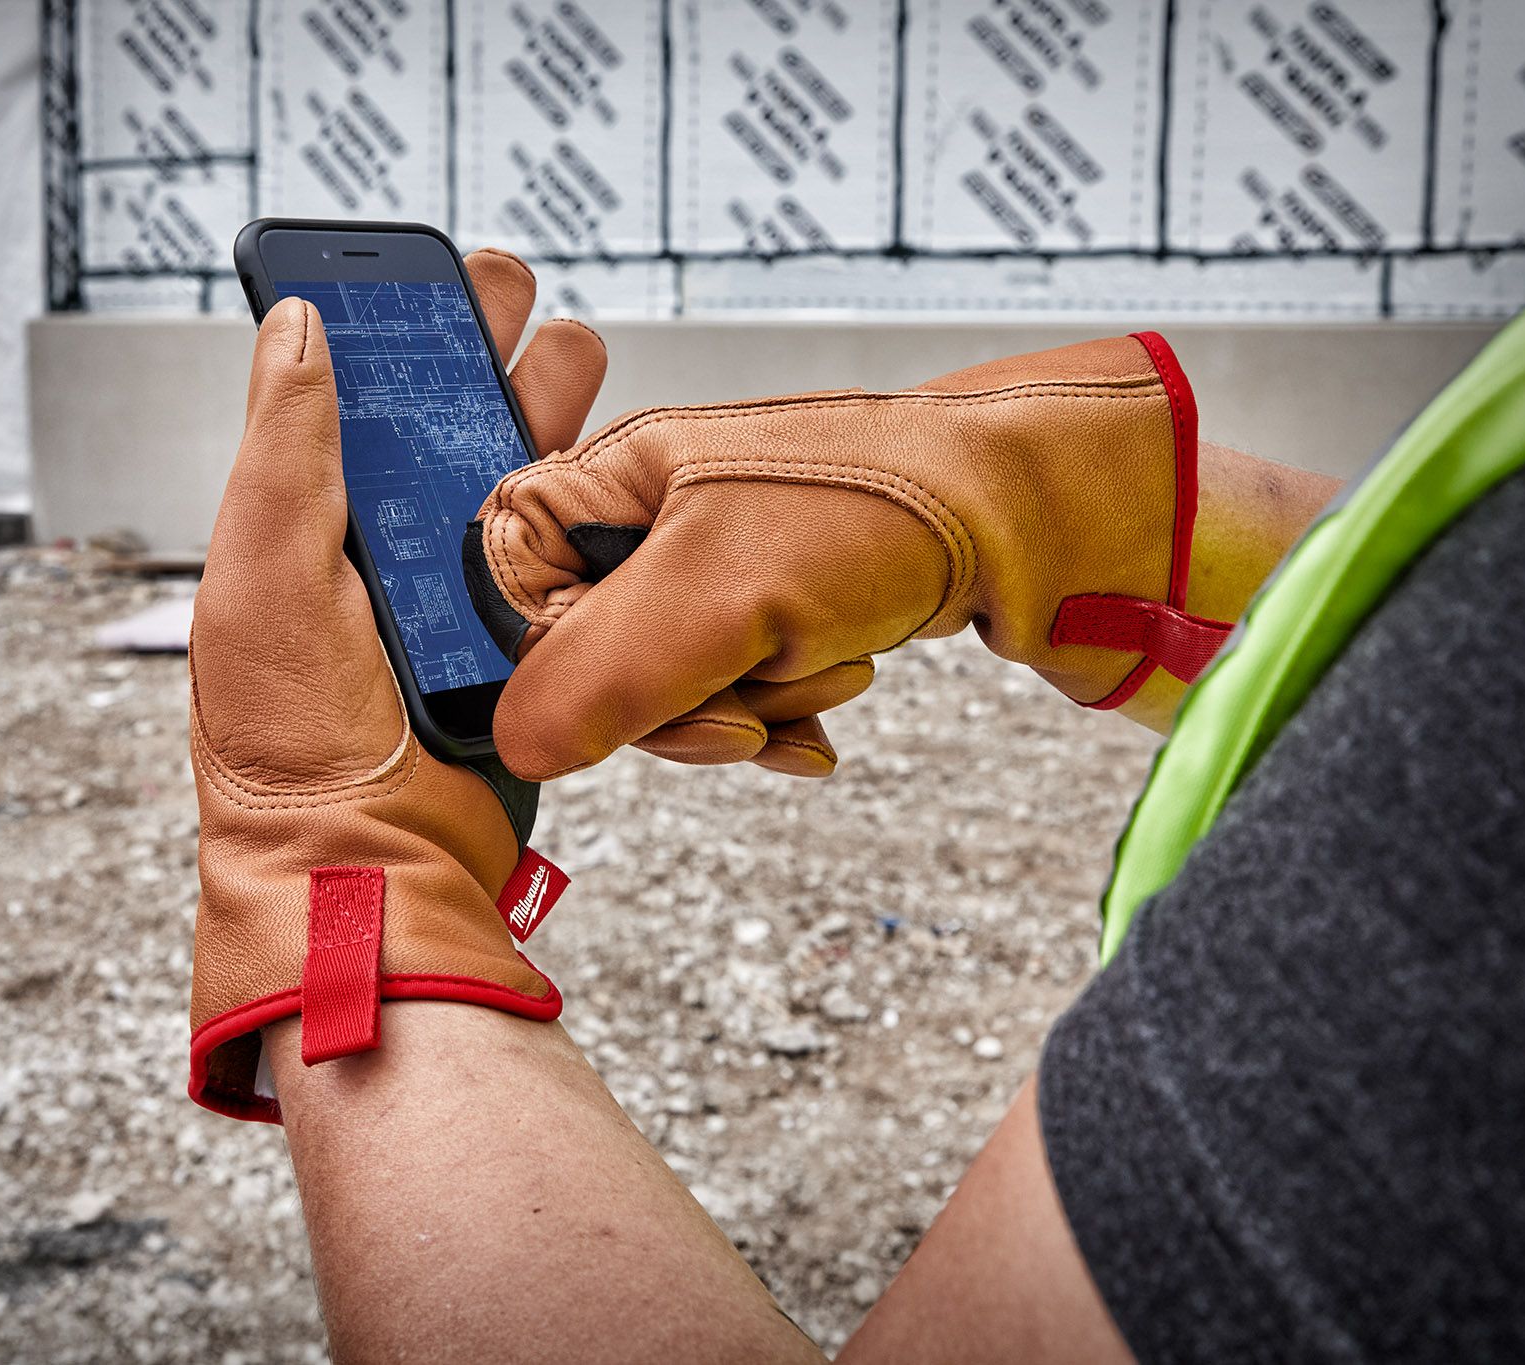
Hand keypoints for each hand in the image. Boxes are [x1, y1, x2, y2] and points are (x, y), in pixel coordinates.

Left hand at [188, 251, 605, 1121]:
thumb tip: (296, 328)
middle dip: (488, 355)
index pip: (357, 403)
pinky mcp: (525, 651)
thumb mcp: (266, 578)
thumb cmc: (293, 749)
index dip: (395, 333)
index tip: (431, 275)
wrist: (372, 873)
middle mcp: (385, 563)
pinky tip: (622, 474)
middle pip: (447, 432)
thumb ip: (286, 452)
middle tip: (523, 295)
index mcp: (315, 533)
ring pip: (516, 488)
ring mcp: (460, 607)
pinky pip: (565, 566)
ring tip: (580, 351)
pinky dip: (593, 517)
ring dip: (551, 419)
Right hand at [466, 334, 1222, 780]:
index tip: (636, 690)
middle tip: (747, 699)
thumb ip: (605, 671)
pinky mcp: (758, 603)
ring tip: (817, 659)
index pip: (507, 592)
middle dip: (679, 702)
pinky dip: (778, 710)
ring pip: (667, 688)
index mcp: (606, 482)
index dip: (562, 662)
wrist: (1017, 517)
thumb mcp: (721, 593)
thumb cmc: (882, 504)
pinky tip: (823, 706)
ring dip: (748, 704)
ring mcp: (703, 563)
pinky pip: (728, 692)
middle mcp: (644, 516)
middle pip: (589, 660)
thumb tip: (522, 743)